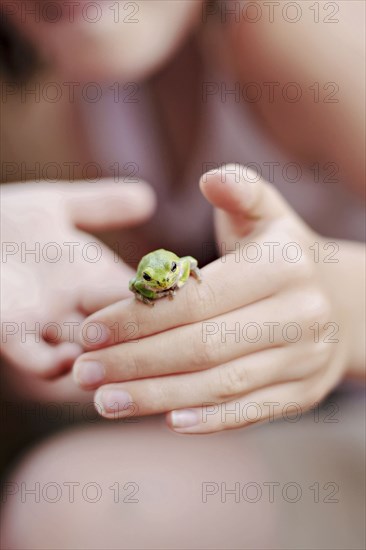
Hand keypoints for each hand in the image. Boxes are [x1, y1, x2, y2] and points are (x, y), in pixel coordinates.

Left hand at [1, 180, 155, 377]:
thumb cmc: (1, 221)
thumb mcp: (54, 206)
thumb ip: (102, 204)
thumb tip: (149, 196)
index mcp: (91, 277)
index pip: (144, 294)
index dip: (168, 299)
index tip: (195, 302)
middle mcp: (75, 305)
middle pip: (126, 328)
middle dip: (148, 335)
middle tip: (170, 338)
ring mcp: (45, 322)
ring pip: (91, 354)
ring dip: (108, 358)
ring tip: (121, 353)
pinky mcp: (10, 331)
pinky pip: (40, 363)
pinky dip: (58, 365)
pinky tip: (70, 356)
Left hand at [73, 165, 348, 432]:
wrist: (336, 299)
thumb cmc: (280, 253)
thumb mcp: (265, 213)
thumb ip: (239, 191)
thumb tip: (211, 177)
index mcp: (284, 266)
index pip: (197, 298)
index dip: (139, 317)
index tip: (89, 329)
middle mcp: (301, 315)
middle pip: (204, 347)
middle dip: (136, 362)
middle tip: (84, 371)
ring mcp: (306, 359)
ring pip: (222, 385)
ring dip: (158, 397)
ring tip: (105, 401)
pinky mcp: (304, 391)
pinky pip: (253, 410)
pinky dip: (209, 420)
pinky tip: (167, 423)